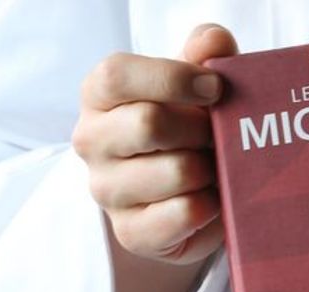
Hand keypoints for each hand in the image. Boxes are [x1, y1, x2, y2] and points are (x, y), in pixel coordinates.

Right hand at [72, 24, 237, 263]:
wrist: (185, 199)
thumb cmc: (187, 130)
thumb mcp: (196, 86)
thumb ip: (204, 55)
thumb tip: (213, 42)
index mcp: (99, 96)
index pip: (117, 75)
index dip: (173, 78)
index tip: (215, 87)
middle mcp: (91, 142)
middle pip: (149, 124)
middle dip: (200, 129)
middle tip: (217, 136)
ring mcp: (107, 191)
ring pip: (176, 171)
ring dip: (211, 169)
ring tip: (214, 168)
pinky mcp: (132, 233)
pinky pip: (185, 213)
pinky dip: (212, 205)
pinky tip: (212, 199)